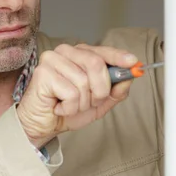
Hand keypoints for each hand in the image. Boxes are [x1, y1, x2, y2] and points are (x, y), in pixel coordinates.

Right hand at [16, 44, 137, 147]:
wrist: (42, 124)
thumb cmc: (66, 108)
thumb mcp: (98, 102)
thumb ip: (114, 91)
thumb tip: (129, 78)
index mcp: (78, 54)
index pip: (102, 51)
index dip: (118, 57)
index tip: (133, 62)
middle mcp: (64, 52)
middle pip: (96, 64)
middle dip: (100, 90)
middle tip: (89, 101)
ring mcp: (52, 60)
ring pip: (84, 82)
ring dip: (82, 102)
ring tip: (69, 105)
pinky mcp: (43, 73)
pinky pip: (71, 93)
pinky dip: (69, 107)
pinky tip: (59, 107)